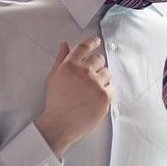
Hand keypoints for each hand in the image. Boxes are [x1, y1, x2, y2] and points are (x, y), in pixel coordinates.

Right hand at [34, 37, 112, 157]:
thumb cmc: (55, 102)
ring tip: (91, 90)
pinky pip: (112, 87)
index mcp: (70, 65)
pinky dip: (106, 91)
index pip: (84, 46)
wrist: (59, 124)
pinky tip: (96, 98)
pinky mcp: (104, 96)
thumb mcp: (54, 77)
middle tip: (91, 75)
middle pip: (99, 58)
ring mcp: (95, 84)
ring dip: (102, 78)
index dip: (92, 42)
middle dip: (96, 65)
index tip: (96, 41)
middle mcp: (83, 72)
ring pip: (107, 72)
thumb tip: (65, 44)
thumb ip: (61, 58)